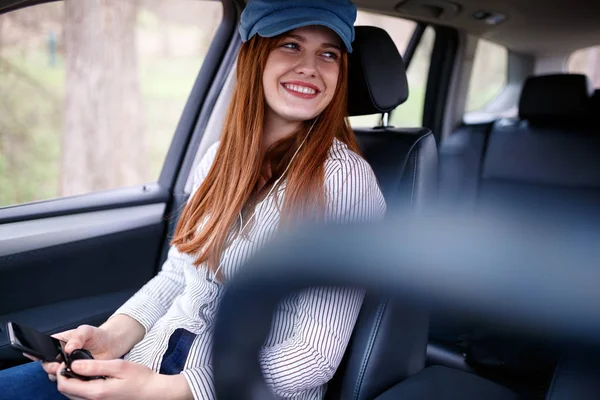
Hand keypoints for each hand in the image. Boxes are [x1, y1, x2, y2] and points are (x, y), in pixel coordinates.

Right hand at [37, 325, 116, 381]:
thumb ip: (78, 337)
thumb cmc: (97, 335)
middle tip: (58, 366)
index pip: (43, 348)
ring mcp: (68, 366)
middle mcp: (61, 355)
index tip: (37, 356)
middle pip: (48, 364)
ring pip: (56, 374)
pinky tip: (78, 375)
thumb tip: (69, 348)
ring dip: (60, 374)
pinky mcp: (76, 374)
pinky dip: (71, 380)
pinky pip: (69, 380)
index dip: (38, 353)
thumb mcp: (87, 331)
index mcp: (59, 342)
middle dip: (50, 366)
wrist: (112, 344)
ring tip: (69, 370)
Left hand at [55, 359, 189, 399]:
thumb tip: (74, 364)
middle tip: (75, 362)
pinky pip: (83, 397)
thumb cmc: (140, 378)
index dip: (61, 371)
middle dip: (65, 376)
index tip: (68, 360)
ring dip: (73, 382)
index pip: (64, 385)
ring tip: (83, 368)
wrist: (152, 392)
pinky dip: (81, 387)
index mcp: (96, 392)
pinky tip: (92, 378)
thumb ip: (95, 366)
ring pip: (74, 395)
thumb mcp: (119, 366)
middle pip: (66, 391)